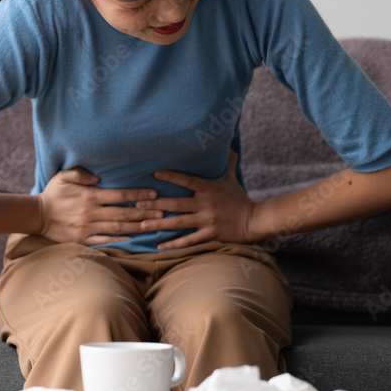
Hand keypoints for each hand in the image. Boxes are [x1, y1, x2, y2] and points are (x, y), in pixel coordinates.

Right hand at [38, 167, 161, 245]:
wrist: (36, 216)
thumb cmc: (52, 194)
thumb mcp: (63, 176)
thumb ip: (81, 174)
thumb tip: (98, 177)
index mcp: (89, 196)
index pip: (119, 195)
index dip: (138, 194)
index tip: (153, 194)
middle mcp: (91, 213)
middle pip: (123, 213)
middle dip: (145, 212)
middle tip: (163, 212)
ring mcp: (88, 228)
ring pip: (118, 228)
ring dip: (137, 227)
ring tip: (154, 226)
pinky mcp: (84, 239)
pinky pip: (106, 240)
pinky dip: (120, 239)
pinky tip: (133, 238)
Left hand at [136, 149, 256, 249]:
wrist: (254, 221)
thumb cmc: (239, 198)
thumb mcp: (232, 179)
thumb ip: (227, 163)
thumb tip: (230, 145)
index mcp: (209, 188)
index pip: (187, 180)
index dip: (171, 176)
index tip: (154, 173)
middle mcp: (206, 204)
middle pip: (176, 204)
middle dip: (155, 204)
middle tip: (136, 204)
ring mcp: (207, 220)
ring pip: (179, 222)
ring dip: (159, 224)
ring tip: (142, 224)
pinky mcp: (210, 234)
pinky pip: (189, 240)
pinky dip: (174, 244)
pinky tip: (159, 246)